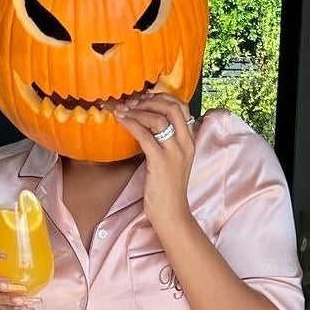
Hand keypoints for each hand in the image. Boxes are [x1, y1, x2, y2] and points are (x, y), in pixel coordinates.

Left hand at [113, 93, 195, 225]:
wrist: (172, 212)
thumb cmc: (167, 187)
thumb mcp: (172, 159)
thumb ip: (166, 141)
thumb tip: (146, 123)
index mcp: (190, 141)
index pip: (182, 107)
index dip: (161, 97)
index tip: (144, 98)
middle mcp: (185, 143)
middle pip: (172, 107)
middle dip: (150, 100)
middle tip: (132, 102)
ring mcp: (174, 152)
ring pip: (158, 118)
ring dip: (137, 110)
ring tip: (122, 109)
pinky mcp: (160, 162)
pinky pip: (145, 135)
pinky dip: (131, 123)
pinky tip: (120, 120)